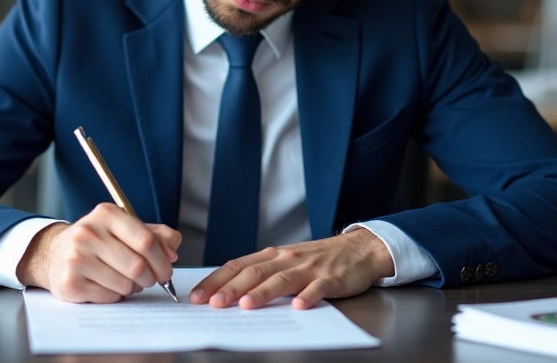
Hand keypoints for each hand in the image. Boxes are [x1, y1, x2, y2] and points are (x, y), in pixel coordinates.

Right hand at [16, 203, 181, 302]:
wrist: (54, 253)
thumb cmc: (98, 241)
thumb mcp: (125, 228)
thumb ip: (156, 234)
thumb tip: (173, 251)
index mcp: (106, 214)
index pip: (146, 241)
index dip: (162, 260)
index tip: (167, 270)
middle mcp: (88, 233)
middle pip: (137, 266)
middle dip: (151, 278)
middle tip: (150, 280)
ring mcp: (76, 258)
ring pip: (125, 284)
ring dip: (132, 287)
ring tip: (124, 279)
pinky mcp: (70, 282)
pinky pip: (109, 297)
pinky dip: (116, 295)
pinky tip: (107, 285)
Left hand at [190, 228, 393, 309]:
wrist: (359, 249)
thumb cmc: (317, 260)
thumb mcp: (286, 262)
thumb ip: (262, 275)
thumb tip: (227, 295)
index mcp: (272, 256)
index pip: (237, 266)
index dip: (216, 281)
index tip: (197, 297)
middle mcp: (287, 259)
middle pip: (255, 272)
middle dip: (232, 289)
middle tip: (213, 304)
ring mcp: (309, 268)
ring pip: (282, 280)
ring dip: (263, 293)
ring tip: (246, 306)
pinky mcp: (332, 278)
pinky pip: (318, 288)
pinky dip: (308, 296)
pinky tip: (299, 306)